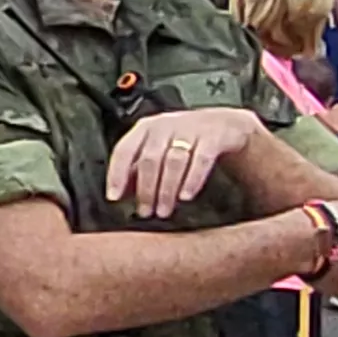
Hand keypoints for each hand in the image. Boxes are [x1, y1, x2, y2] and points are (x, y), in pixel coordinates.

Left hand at [106, 108, 263, 217]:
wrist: (224, 125)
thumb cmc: (184, 140)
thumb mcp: (158, 149)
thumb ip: (138, 168)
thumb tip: (122, 192)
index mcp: (146, 128)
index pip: (124, 150)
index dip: (117, 174)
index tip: (114, 197)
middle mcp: (166, 126)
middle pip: (150, 159)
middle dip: (145, 189)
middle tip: (145, 211)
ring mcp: (190, 129)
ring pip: (173, 161)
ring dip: (166, 190)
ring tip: (164, 210)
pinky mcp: (213, 136)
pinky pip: (201, 159)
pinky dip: (192, 180)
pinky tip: (186, 196)